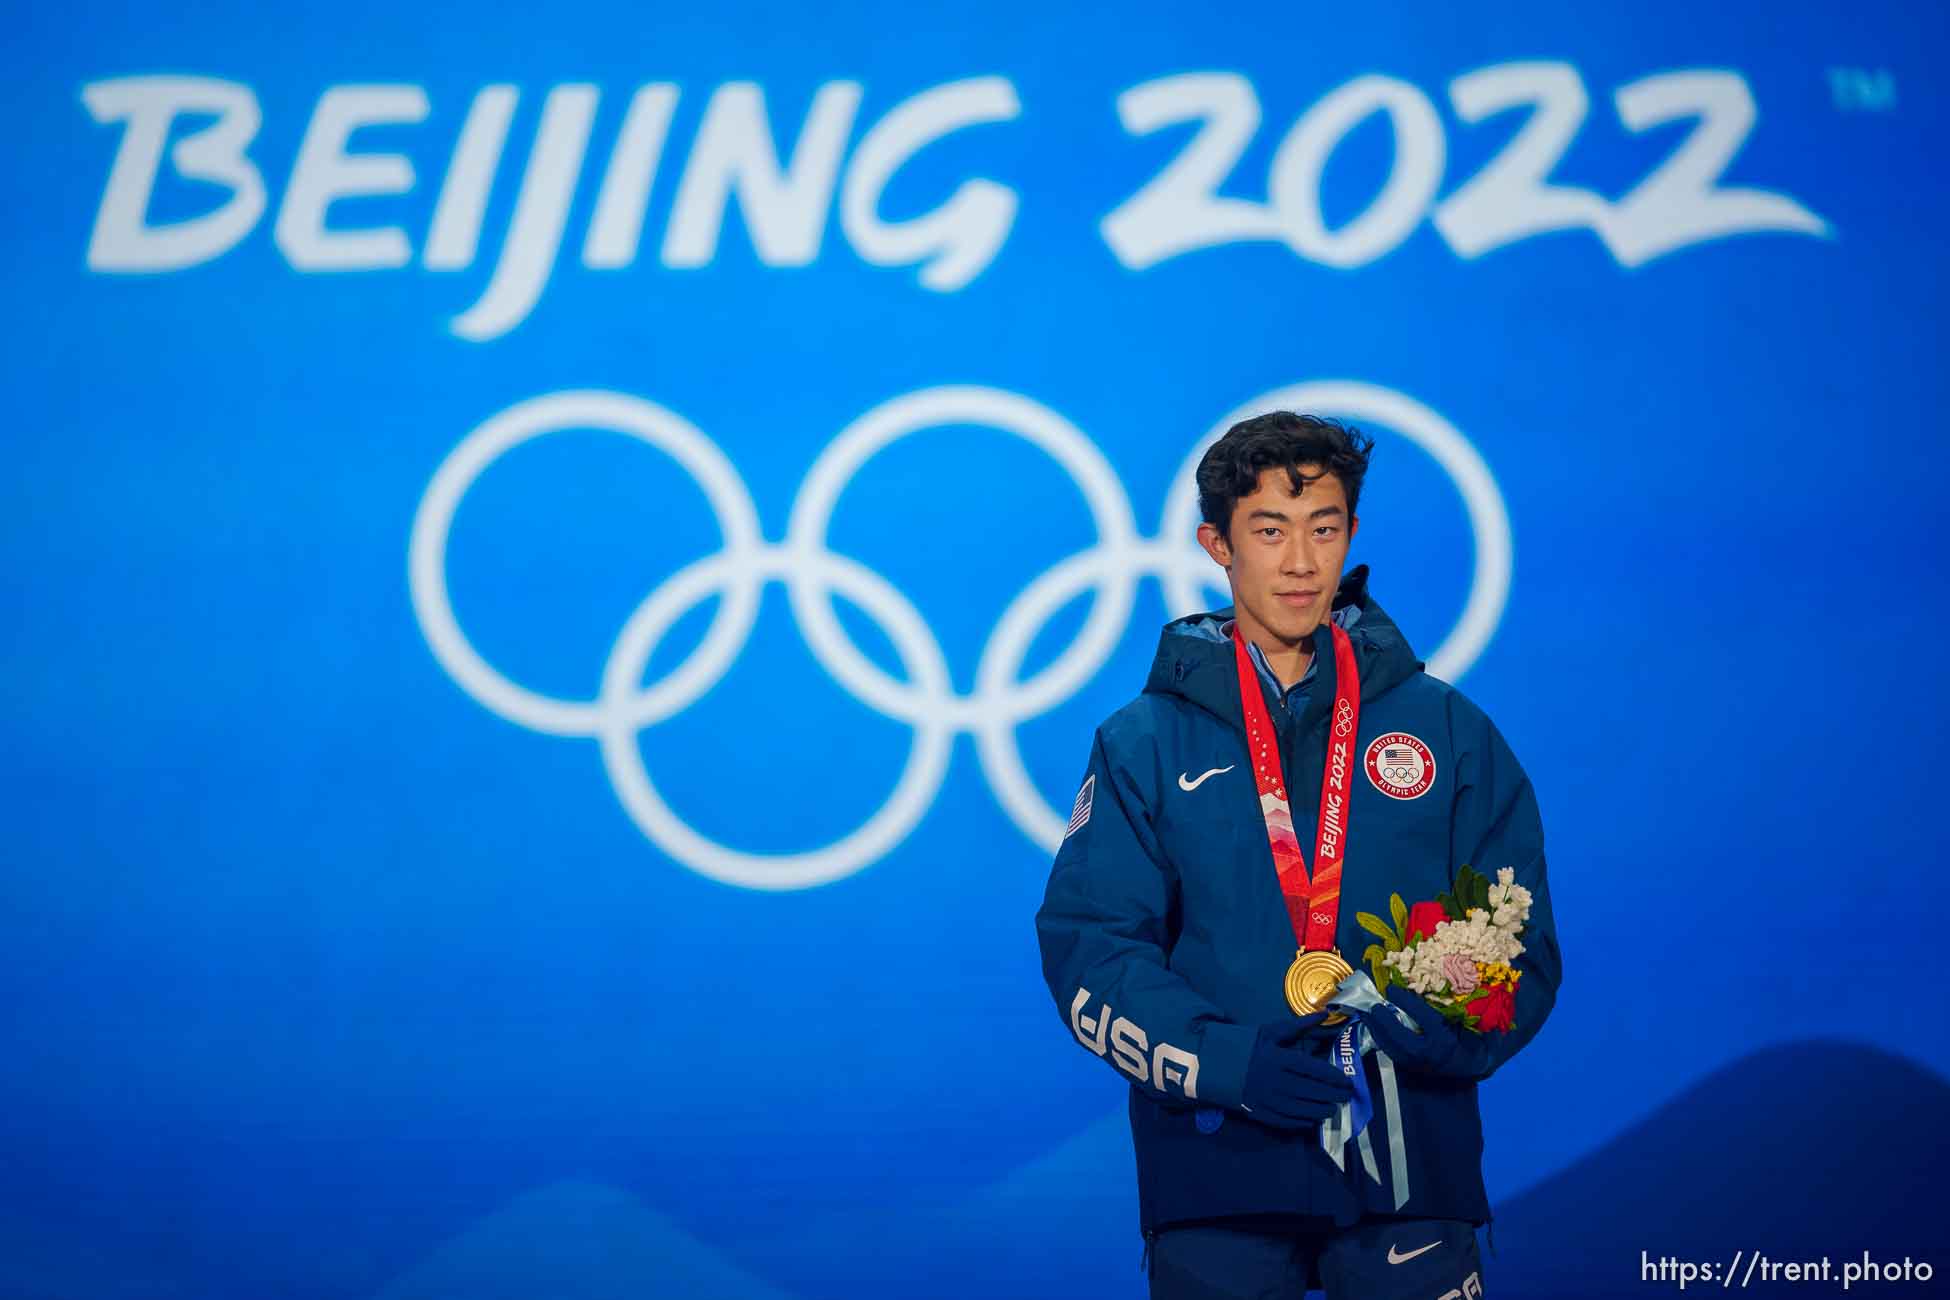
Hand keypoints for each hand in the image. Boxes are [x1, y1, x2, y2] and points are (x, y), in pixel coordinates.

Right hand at [1237, 1013, 1355, 1129]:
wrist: (1218, 1065)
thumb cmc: (1251, 1046)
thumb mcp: (1273, 1031)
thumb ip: (1301, 1025)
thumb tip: (1326, 1013)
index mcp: (1279, 1058)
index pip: (1313, 1069)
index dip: (1333, 1076)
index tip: (1348, 1080)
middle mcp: (1275, 1080)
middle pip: (1311, 1091)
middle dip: (1333, 1095)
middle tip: (1347, 1096)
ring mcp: (1268, 1099)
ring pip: (1302, 1109)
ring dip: (1322, 1110)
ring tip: (1333, 1108)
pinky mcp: (1261, 1113)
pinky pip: (1287, 1121)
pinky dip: (1303, 1121)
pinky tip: (1313, 1118)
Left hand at [1360, 985, 1491, 1079]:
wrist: (1473, 1067)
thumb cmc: (1474, 1042)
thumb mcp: (1477, 1028)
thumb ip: (1470, 1013)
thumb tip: (1464, 989)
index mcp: (1447, 1042)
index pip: (1425, 1020)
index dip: (1407, 1003)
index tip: (1393, 989)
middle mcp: (1431, 1055)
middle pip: (1401, 1039)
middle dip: (1385, 1022)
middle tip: (1374, 1004)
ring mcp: (1419, 1064)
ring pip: (1393, 1049)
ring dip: (1376, 1031)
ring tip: (1366, 1013)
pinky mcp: (1412, 1068)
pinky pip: (1392, 1054)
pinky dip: (1380, 1040)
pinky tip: (1372, 1026)